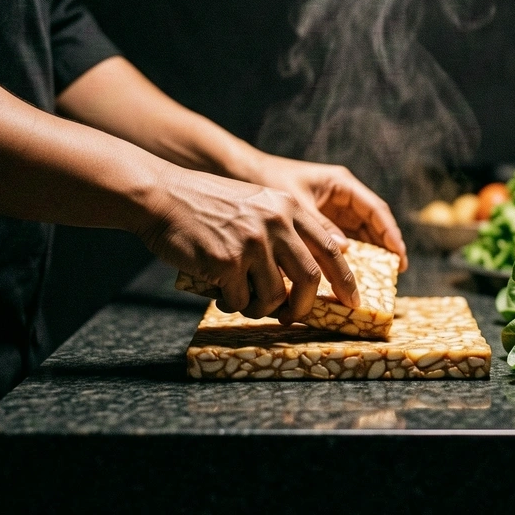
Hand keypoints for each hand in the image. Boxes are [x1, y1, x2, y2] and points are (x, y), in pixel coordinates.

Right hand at [137, 164, 357, 321]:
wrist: (162, 197)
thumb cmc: (207, 207)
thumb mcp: (256, 204)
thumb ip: (284, 232)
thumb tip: (308, 281)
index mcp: (288, 207)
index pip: (330, 247)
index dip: (345, 279)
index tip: (353, 301)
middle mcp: (276, 222)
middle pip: (310, 278)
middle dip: (305, 306)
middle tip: (293, 317)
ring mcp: (252, 242)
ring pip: (274, 297)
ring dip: (260, 308)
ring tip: (242, 299)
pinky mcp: (227, 262)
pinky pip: (241, 301)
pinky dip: (232, 305)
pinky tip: (219, 292)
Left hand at [246, 154, 407, 271]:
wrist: (241, 174)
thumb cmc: (268, 180)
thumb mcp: (295, 203)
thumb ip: (320, 225)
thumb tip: (344, 250)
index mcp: (341, 184)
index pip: (375, 210)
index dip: (390, 234)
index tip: (398, 256)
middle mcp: (341, 197)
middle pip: (371, 224)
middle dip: (384, 248)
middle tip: (393, 274)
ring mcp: (331, 210)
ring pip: (359, 234)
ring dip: (367, 255)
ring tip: (376, 279)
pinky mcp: (319, 223)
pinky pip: (340, 241)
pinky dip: (345, 257)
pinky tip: (348, 276)